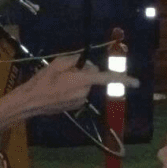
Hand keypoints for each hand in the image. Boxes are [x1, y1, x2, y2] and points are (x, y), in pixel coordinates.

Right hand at [23, 55, 138, 115]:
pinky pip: (79, 93)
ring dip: (77, 81)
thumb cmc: (41, 81)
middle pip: (92, 77)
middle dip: (84, 72)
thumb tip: (85, 64)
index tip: (136, 82)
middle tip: (65, 70)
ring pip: (85, 85)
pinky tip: (58, 90)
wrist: (29, 102)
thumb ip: (74, 60)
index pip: (106, 78)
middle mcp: (84, 93)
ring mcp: (80, 101)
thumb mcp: (56, 63)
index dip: (122, 79)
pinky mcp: (75, 107)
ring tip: (58, 81)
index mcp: (81, 81)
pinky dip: (72, 89)